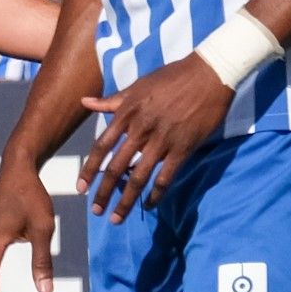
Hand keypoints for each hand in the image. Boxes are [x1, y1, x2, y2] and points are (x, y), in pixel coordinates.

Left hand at [79, 54, 235, 219]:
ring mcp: (162, 140)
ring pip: (139, 177)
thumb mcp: (138, 85)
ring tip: (116, 218)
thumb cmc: (173, 77)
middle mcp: (141, 128)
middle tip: (96, 211)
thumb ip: (112, 100)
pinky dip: (156, 194)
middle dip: (104, 192)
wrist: (209, 73)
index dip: (89, 169)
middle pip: (116, 167)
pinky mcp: (183, 148)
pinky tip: (148, 206)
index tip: (80, 187)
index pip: (102, 146)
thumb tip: (84, 102)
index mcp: (127, 112)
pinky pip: (166, 177)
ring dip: (126, 200)